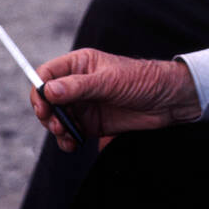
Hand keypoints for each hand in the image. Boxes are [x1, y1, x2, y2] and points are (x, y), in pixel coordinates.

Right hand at [30, 50, 201, 152]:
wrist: (168, 101)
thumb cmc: (143, 80)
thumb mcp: (110, 81)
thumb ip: (79, 87)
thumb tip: (49, 90)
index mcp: (80, 64)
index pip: (47, 74)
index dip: (39, 90)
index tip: (43, 106)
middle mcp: (78, 84)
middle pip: (47, 99)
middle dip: (47, 113)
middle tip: (57, 124)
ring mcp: (84, 104)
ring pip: (56, 118)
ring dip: (56, 128)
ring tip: (67, 134)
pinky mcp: (91, 123)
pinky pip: (70, 133)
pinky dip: (67, 140)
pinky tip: (73, 144)